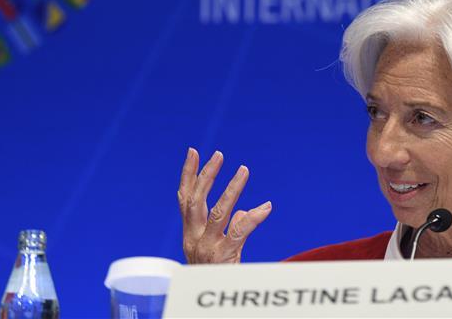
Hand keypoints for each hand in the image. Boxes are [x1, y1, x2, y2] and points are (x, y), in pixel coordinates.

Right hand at [177, 148, 271, 263]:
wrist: (210, 301)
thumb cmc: (216, 273)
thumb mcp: (217, 248)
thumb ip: (226, 227)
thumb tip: (242, 212)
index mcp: (189, 233)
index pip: (185, 198)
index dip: (188, 174)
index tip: (193, 150)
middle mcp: (194, 238)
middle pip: (195, 201)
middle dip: (206, 175)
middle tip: (219, 154)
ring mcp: (208, 248)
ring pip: (218, 212)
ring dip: (232, 189)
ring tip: (244, 169)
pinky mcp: (225, 256)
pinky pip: (240, 231)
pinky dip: (253, 217)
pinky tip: (266, 206)